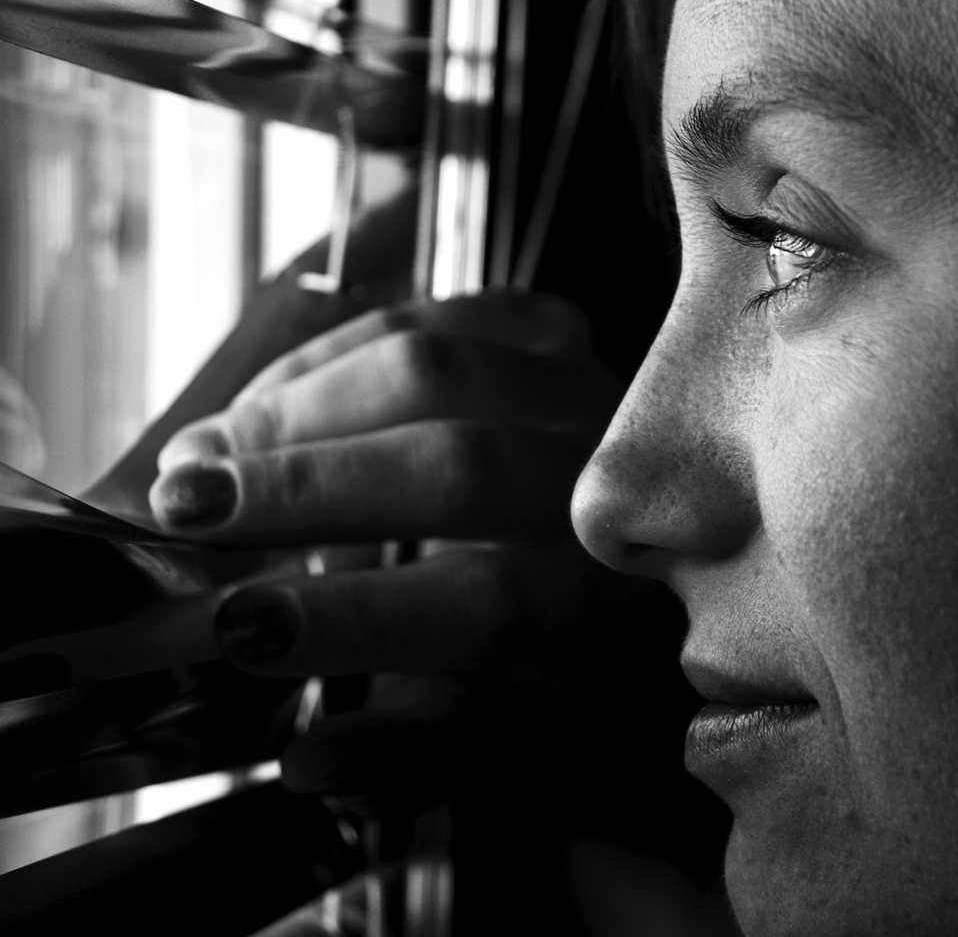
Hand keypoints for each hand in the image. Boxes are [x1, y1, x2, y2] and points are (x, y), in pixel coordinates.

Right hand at [146, 293, 709, 849]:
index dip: (355, 617)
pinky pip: (426, 315)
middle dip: (302, 486)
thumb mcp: (511, 723)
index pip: (483, 607)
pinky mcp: (552, 328)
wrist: (651, 532)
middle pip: (453, 465)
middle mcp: (602, 485)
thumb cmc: (573, 638)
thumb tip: (308, 766)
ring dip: (298, 406)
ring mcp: (583, 388)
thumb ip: (416, 747)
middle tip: (183, 507)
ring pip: (429, 367)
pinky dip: (331, 355)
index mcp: (602, 607)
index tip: (236, 625)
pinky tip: (269, 399)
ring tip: (206, 449)